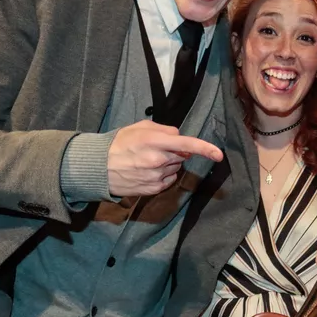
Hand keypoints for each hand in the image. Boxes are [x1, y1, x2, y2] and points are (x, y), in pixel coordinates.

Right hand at [107, 120, 222, 196]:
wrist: (96, 167)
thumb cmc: (119, 143)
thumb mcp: (139, 127)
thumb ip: (164, 130)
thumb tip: (180, 137)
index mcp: (154, 142)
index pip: (186, 144)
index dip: (205, 148)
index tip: (219, 154)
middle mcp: (157, 160)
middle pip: (181, 155)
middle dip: (174, 152)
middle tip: (154, 149)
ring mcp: (156, 176)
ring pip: (175, 168)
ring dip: (167, 164)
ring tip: (145, 161)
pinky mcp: (153, 188)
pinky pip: (168, 179)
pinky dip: (163, 175)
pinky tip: (145, 171)